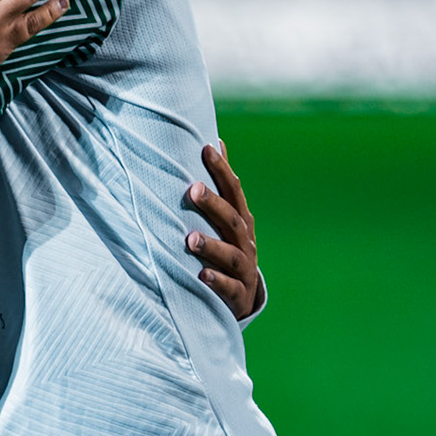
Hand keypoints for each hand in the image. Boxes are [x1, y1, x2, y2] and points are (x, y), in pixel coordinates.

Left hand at [185, 140, 262, 318]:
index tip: (206, 148)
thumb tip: (215, 140)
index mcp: (240, 220)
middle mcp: (245, 242)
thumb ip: (220, 183)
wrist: (241, 295)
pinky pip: (230, 288)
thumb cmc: (226, 246)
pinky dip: (217, 281)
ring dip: (211, 246)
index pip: (233, 191)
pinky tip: (201, 276)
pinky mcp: (238, 295)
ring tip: (190, 239)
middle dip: (213, 205)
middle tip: (192, 189)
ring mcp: (244, 269)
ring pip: (231, 256)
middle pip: (232, 220)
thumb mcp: (226, 216)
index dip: (222, 169)